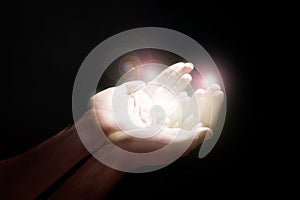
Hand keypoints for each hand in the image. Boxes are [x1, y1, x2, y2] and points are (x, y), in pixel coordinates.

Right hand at [89, 62, 223, 154]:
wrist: (104, 134)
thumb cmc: (136, 143)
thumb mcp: (166, 144)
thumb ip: (188, 138)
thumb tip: (208, 131)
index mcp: (167, 133)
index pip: (190, 117)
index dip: (203, 105)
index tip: (214, 93)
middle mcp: (159, 119)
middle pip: (182, 102)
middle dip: (194, 91)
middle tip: (207, 81)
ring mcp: (148, 107)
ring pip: (168, 90)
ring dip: (179, 80)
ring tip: (190, 69)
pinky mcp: (138, 97)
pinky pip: (156, 83)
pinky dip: (167, 74)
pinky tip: (176, 69)